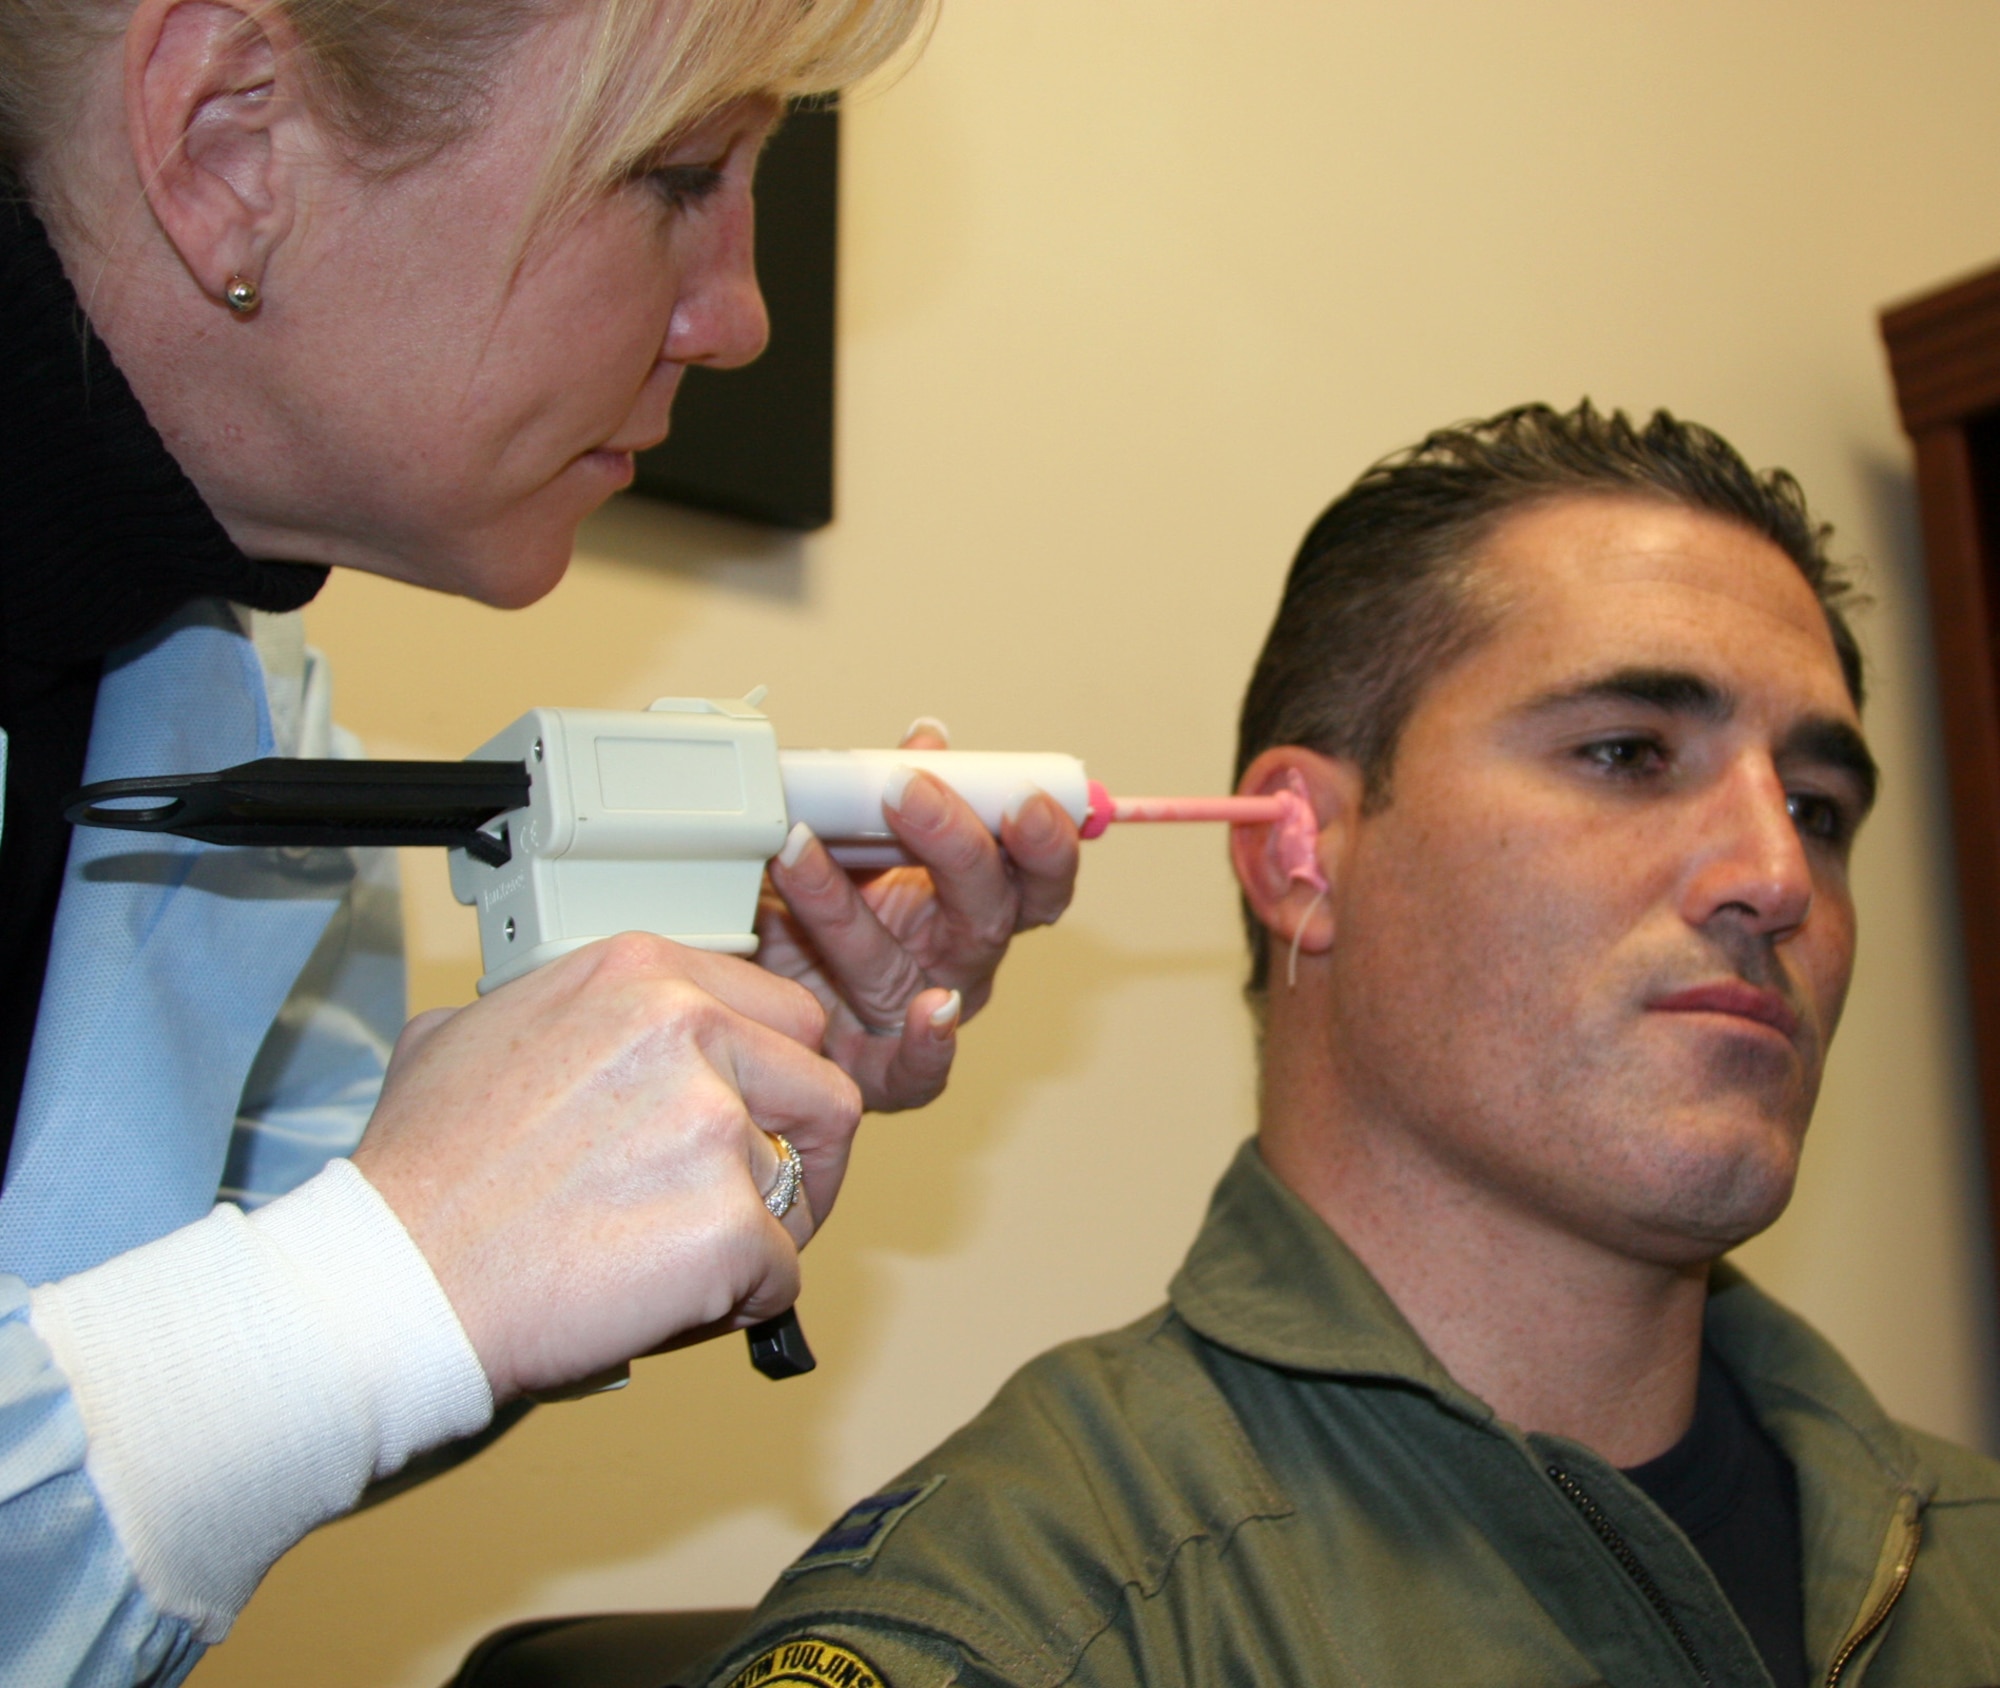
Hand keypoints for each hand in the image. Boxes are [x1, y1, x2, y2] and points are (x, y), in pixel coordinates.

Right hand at [351, 934, 860, 1403]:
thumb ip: (558, 1012)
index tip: (761, 1121)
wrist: (392, 1285)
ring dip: (760, 1234)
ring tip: (678, 1263)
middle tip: (757, 1203)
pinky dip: (738, 1303)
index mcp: (642, 975)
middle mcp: (689, 1029)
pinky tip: (665, 1305)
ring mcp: (715, 1126)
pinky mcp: (730, 1224)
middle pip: (824, 1093)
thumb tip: (590, 1029)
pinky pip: (783, 1273)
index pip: (786, 1015)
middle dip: (802, 1155)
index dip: (778, 1082)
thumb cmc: (419, 1179)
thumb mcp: (467, 1034)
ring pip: (801, 1189)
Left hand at [757, 719, 1080, 1112]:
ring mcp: (918, 1016)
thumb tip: (929, 737)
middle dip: (954, 848)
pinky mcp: (883, 1074)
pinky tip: (930, 1011)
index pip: (1032, 873)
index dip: (1042, 840)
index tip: (1023, 796)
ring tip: (796, 849)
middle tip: (906, 789)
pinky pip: (921, 1071)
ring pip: (907, 967)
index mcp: (967, 901)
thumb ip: (890, 795)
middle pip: (987, 912)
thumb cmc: (815, 922)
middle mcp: (956, 959)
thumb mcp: (851, 846)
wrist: (757, 1006)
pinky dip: (932, 1044)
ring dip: (849, 907)